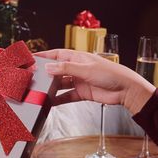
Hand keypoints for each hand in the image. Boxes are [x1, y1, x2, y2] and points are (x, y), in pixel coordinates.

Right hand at [35, 49, 155, 114]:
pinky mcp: (82, 93)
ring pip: (60, 84)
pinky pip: (67, 96)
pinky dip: (59, 100)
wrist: (125, 90)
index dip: (44, 56)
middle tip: (32, 78)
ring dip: (51, 88)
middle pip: (56, 70)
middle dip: (45, 74)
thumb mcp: (86, 69)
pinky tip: (50, 103)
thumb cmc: (111, 74)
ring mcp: (79, 81)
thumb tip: (49, 67)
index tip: (32, 58)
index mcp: (78, 57)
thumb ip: (66, 68)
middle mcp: (77, 68)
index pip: (57, 54)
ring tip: (39, 92)